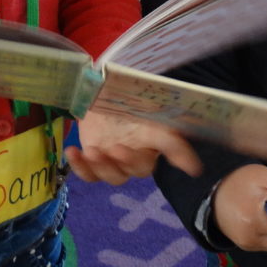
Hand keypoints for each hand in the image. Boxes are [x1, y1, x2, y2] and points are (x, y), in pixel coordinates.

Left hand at [67, 110, 201, 184]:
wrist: (100, 91)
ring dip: (102, 167)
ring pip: (112, 176)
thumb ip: (171, 141)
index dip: (154, 165)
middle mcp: (135, 157)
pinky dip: (78, 167)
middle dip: (126, 161)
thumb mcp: (151, 114)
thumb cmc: (129, 100)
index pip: (163, 156)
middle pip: (134, 171)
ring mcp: (112, 160)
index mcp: (152, 146)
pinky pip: (88, 174)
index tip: (157, 156)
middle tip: (116, 148)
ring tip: (92, 151)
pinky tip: (72, 152)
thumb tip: (194, 168)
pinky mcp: (92, 160)